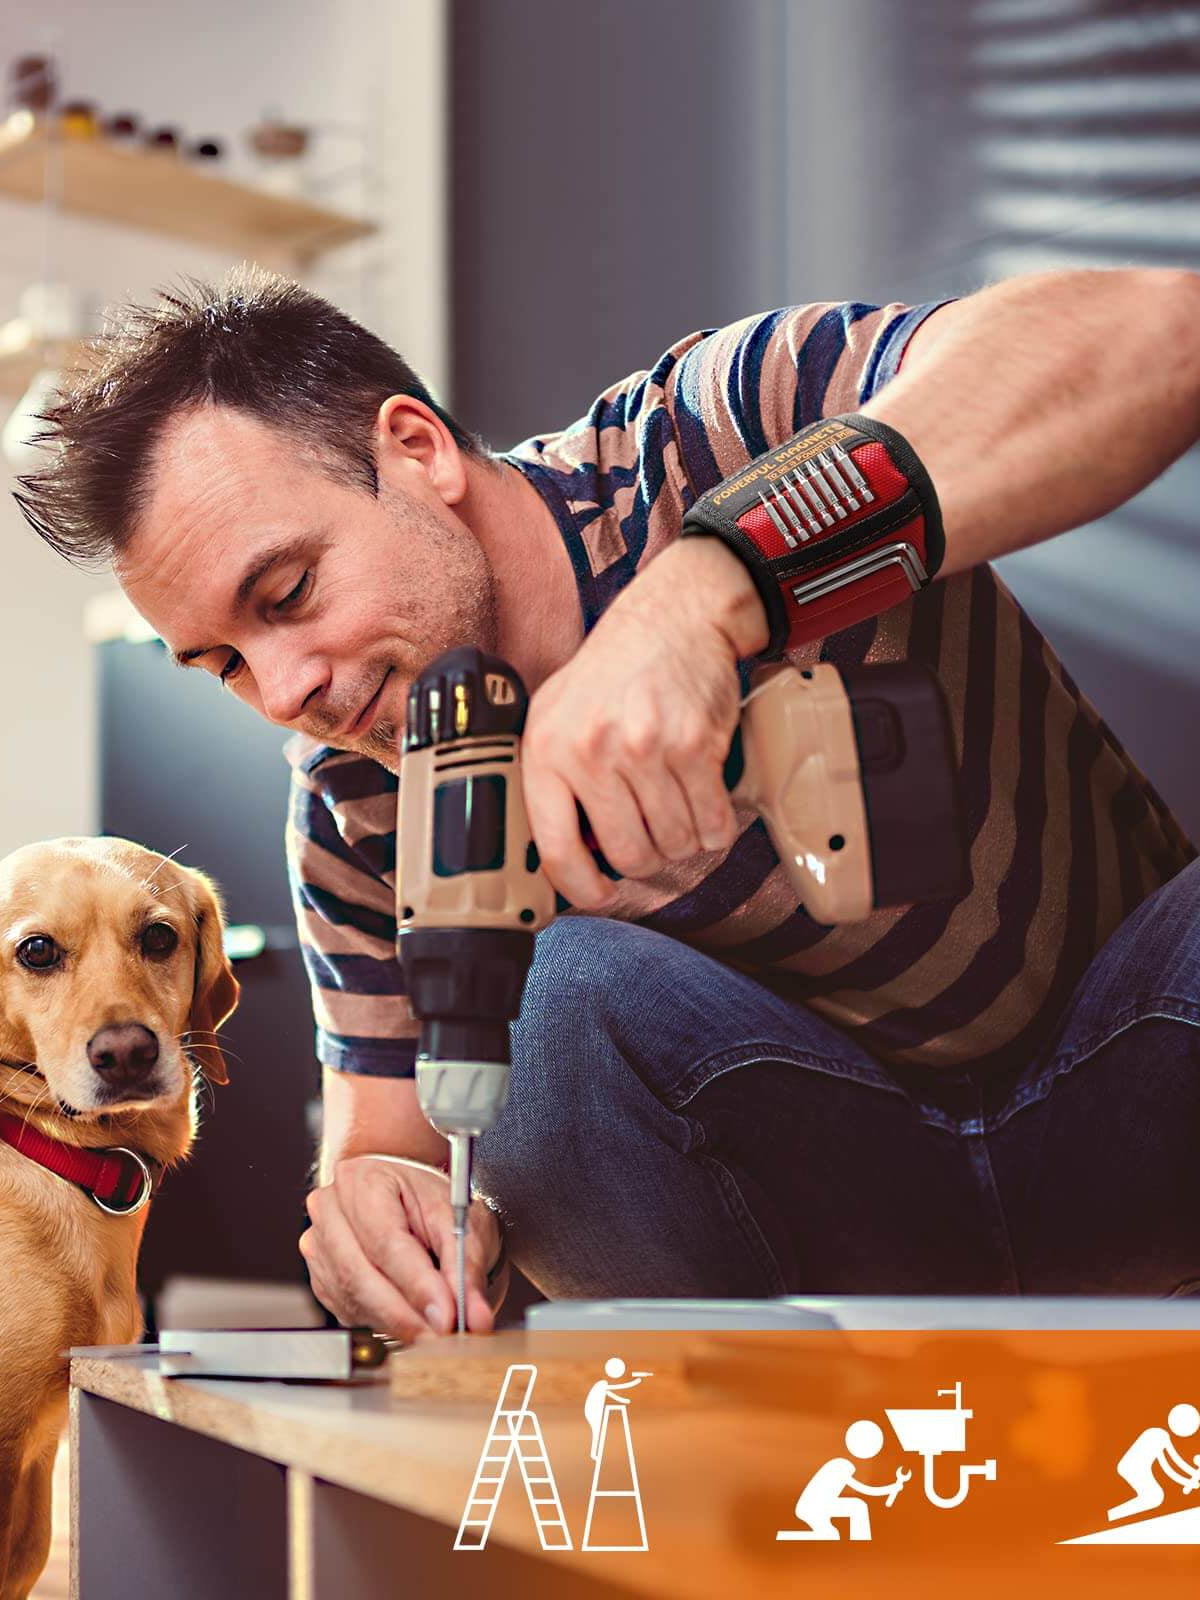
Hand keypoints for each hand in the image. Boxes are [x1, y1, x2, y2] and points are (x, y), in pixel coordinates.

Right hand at [299, 1154, 504, 1341]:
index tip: (447, 1314)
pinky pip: (349, 1310)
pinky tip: (409, 1316)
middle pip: (360, 1274)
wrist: (407, 1198)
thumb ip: (465, 1265)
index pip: (385, 1241)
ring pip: (353, 1298)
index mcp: (363, 1180)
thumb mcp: (460, 1219)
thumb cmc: (428, 1199)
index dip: (417, 1284)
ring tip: (434, 1326)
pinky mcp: (320, 1277)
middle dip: (406, 1313)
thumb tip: (473, 1313)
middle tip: (443, 1332)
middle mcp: (330, 1210)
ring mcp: (319, 1245)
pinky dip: (383, 1322)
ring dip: (397, 1322)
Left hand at [521, 538, 766, 906]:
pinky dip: (714, 828)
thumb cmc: (610, 674)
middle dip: (644, 859)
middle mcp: (593, 750)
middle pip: (628, 855)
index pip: (557, 849)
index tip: (600, 895)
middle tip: (650, 835)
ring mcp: (647, 748)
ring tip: (675, 809)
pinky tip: (704, 803)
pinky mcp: (697, 746)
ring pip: (674, 845)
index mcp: (548, 749)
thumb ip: (551, 779)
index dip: (582, 888)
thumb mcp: (555, 714)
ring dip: (681, 841)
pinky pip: (713, 825)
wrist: (671, 619)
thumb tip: (562, 857)